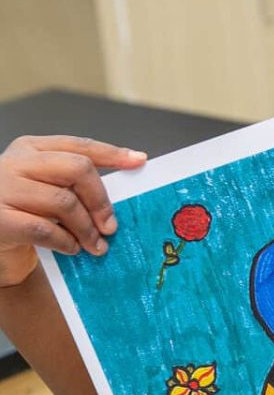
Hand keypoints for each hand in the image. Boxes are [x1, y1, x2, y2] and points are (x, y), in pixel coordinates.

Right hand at [0, 135, 145, 286]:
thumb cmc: (23, 216)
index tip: (138, 161)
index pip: (78, 146)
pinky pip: (45, 229)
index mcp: (29, 149)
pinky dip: (66, 242)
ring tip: (96, 245)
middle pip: (76, 168)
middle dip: (101, 200)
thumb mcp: (45, 191)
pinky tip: (72, 249)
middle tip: (111, 226)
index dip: (112, 153)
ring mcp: (3, 190)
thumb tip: (121, 195)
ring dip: (87, 229)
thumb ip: (73, 186)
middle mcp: (14, 163)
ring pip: (64, 202)